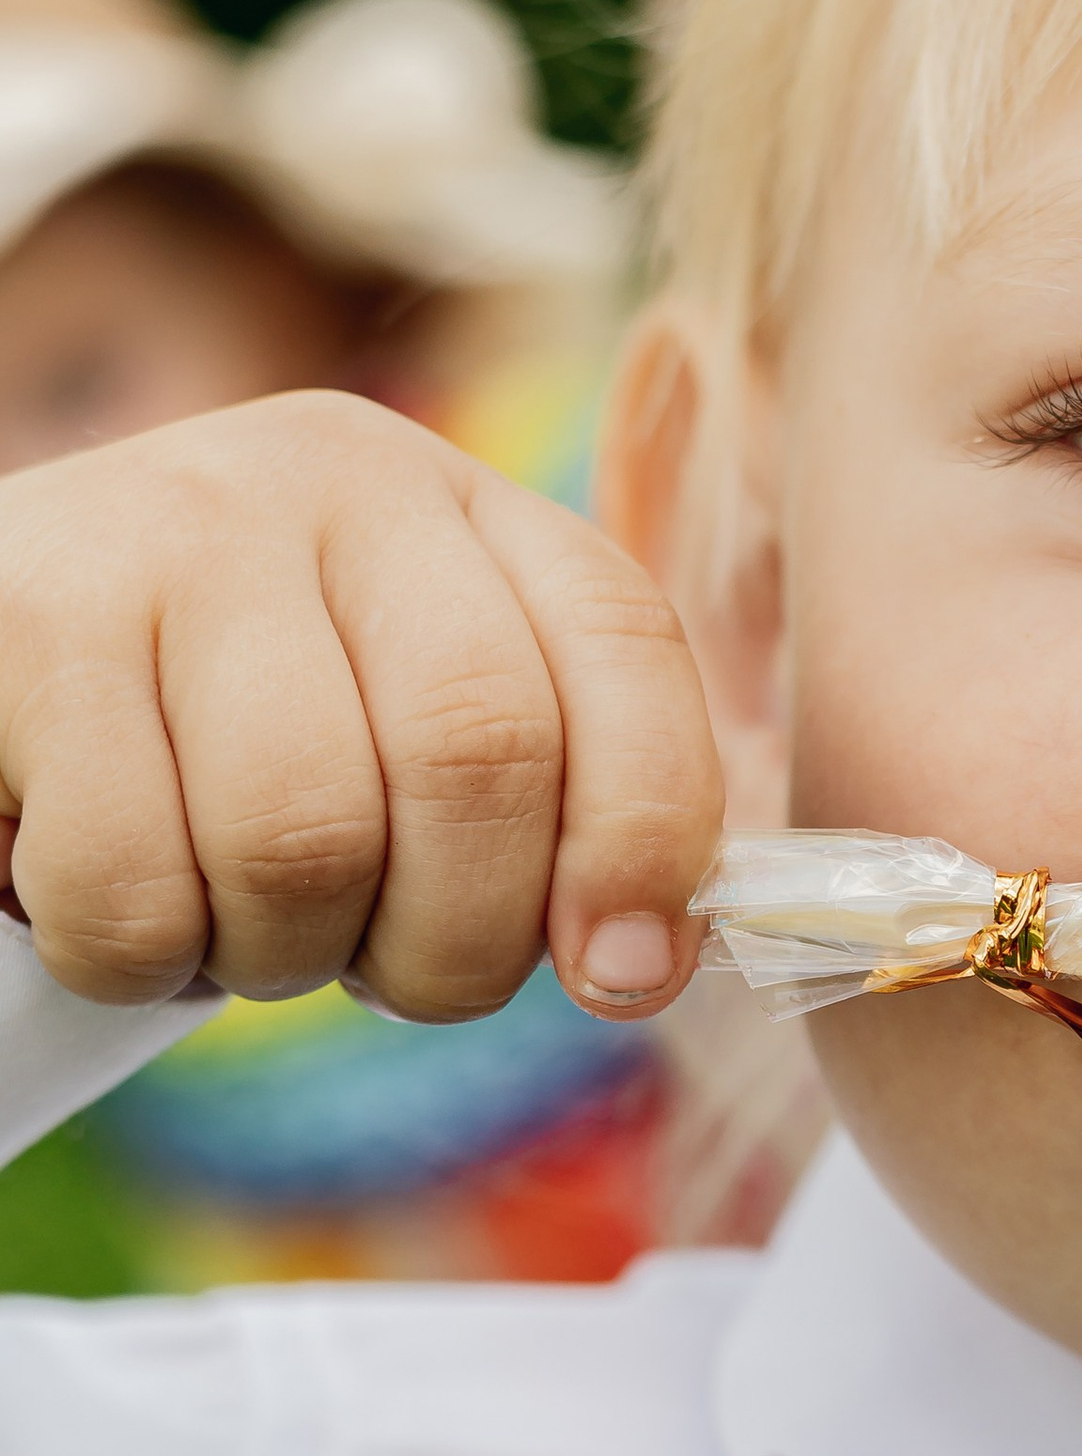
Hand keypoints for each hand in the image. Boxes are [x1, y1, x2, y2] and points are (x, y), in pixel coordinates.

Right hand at [0, 390, 722, 1023]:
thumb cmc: (229, 733)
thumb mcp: (407, 728)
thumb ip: (551, 808)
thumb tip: (638, 965)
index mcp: (467, 505)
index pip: (625, 647)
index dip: (645, 837)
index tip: (620, 979)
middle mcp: (337, 476)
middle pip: (478, 752)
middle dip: (454, 939)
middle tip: (384, 972)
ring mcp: (175, 527)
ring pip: (306, 835)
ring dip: (284, 955)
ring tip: (240, 921)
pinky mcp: (30, 618)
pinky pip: (136, 884)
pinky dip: (140, 957)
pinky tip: (122, 901)